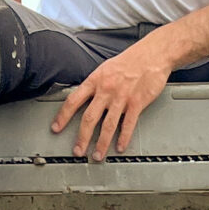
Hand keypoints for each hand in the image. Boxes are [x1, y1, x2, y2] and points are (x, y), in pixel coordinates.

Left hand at [53, 38, 170, 161]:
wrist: (152, 55)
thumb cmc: (130, 61)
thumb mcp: (106, 68)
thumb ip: (95, 85)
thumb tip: (84, 98)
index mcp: (95, 80)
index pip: (73, 100)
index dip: (63, 116)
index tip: (56, 128)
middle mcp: (106, 90)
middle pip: (89, 118)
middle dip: (82, 137)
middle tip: (78, 151)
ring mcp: (122, 97)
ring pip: (108, 125)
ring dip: (101, 143)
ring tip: (97, 155)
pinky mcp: (137, 103)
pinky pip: (128, 124)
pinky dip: (123, 138)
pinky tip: (119, 146)